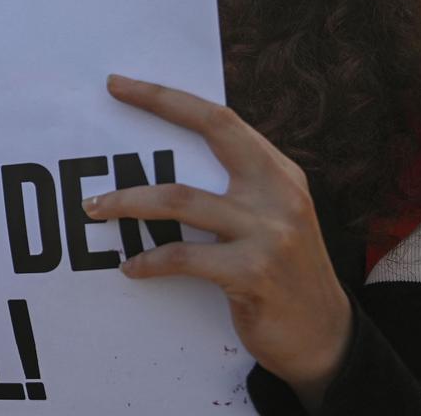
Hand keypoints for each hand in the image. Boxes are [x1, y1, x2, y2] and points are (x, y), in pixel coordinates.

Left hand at [86, 75, 351, 411]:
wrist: (326, 337)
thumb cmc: (282, 272)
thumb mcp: (272, 217)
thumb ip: (237, 187)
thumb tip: (164, 163)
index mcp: (279, 173)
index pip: (222, 119)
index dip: (170, 98)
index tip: (122, 84)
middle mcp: (279, 193)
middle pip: (212, 133)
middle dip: (156, 106)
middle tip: (108, 98)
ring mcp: (269, 232)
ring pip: (179, 199)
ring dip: (127, 202)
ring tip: (94, 208)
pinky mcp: (253, 272)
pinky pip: (182, 256)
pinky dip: (148, 260)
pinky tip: (130, 267)